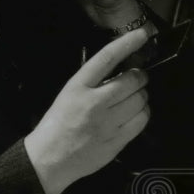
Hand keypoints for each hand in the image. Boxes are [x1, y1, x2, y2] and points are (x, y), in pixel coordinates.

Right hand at [24, 28, 149, 193]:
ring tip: (134, 98)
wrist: (49, 159)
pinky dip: (144, 113)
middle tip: (138, 78)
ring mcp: (107, 122)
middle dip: (140, 76)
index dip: (127, 43)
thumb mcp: (69, 94)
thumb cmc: (58, 123)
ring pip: (141, 100)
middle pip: (132, 80)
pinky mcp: (117, 140)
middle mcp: (94, 102)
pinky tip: (136, 113)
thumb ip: (93, 82)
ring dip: (142, 95)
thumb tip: (123, 69)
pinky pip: (142, 120)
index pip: (107, 58)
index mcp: (78, 86)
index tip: (142, 34)